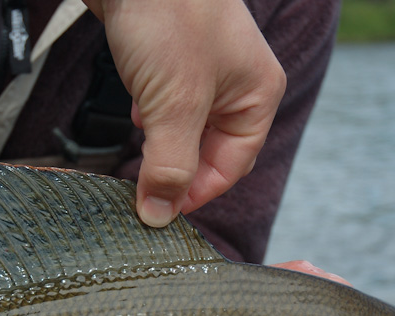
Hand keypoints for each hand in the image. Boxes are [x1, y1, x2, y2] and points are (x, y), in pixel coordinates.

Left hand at [83, 0, 285, 226]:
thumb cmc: (169, 17)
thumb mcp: (176, 105)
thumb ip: (169, 165)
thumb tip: (159, 216)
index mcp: (257, 95)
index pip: (231, 165)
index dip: (196, 192)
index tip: (160, 211)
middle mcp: (236, 84)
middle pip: (208, 150)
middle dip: (175, 168)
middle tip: (142, 187)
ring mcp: (203, 71)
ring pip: (184, 129)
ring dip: (160, 144)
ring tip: (139, 148)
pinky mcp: (171, 60)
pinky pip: (165, 105)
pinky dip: (149, 116)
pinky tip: (137, 111)